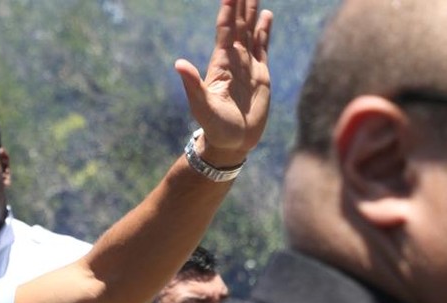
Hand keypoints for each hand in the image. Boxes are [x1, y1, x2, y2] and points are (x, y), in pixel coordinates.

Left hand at [175, 0, 273, 165]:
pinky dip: (265, 30)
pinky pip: (263, 46)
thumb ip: (192, 85)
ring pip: (251, 30)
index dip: (228, 8)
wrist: (232, 143)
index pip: (225, 29)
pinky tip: (266, 15)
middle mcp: (234, 60)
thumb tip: (179, 64)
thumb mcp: (202, 106)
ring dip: (252, 11)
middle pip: (239, 23)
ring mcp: (248, 65)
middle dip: (242, 2)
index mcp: (221, 63)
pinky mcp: (261, 75)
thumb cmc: (215, 127)